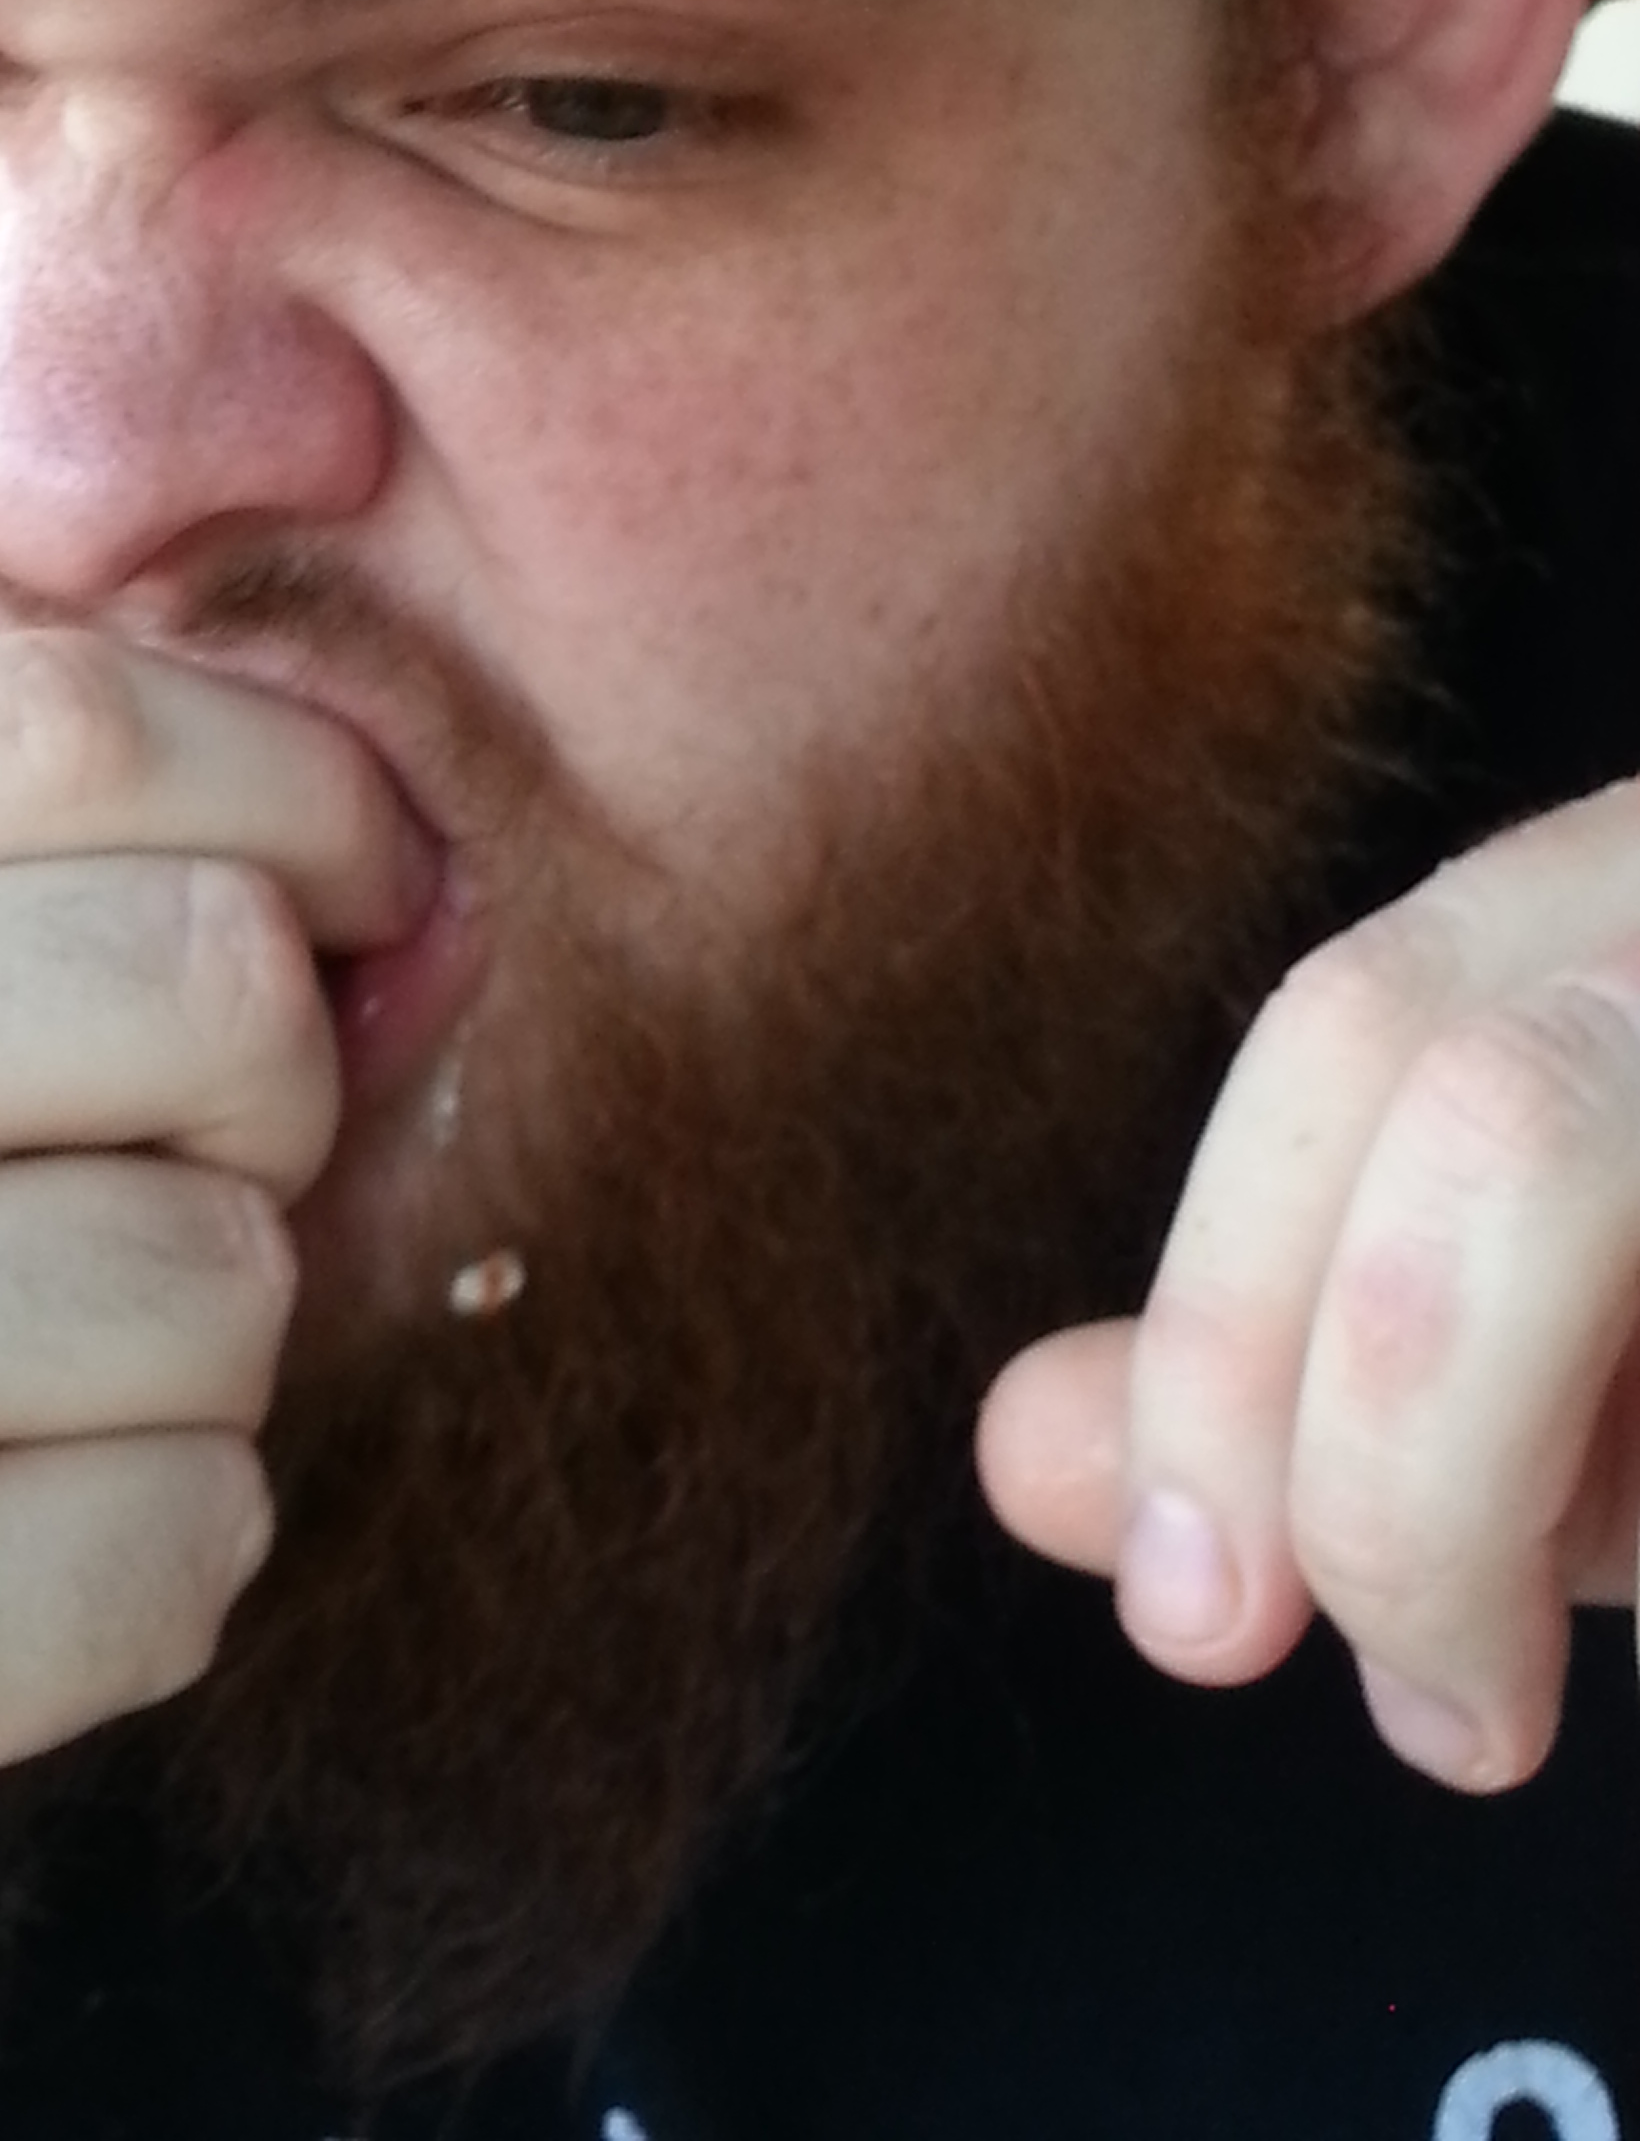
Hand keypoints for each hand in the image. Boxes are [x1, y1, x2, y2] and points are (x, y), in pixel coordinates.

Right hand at [0, 633, 420, 2140]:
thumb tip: (350, 857)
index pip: (57, 719)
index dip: (288, 786)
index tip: (359, 876)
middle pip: (204, 964)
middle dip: (276, 1075)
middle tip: (180, 1167)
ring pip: (224, 1271)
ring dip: (186, 1355)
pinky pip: (194, 1535)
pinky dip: (140, 1571)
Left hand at [979, 777, 1639, 1797]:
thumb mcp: (1518, 1345)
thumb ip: (1289, 1379)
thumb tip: (1026, 1455)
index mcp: (1595, 905)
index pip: (1354, 1034)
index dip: (1235, 1316)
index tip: (1195, 1605)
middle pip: (1497, 1115)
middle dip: (1375, 1435)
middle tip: (1399, 1697)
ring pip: (1579, 1171)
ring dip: (1499, 1476)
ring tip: (1486, 1699)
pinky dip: (1635, 1480)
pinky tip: (1637, 1520)